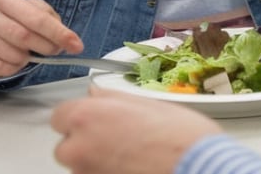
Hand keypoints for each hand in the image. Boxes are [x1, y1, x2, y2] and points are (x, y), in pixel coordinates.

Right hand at [0, 0, 82, 76]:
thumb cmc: (9, 20)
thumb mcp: (26, 10)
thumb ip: (46, 17)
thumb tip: (65, 36)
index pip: (36, 18)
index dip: (59, 33)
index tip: (76, 45)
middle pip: (25, 37)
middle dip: (47, 47)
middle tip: (56, 51)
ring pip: (14, 55)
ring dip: (28, 59)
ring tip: (27, 53)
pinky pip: (2, 69)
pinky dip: (14, 68)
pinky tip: (12, 60)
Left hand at [52, 87, 221, 173]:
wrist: (200, 170)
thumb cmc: (181, 137)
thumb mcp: (149, 103)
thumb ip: (113, 99)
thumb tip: (96, 95)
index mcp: (87, 117)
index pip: (61, 116)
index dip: (80, 117)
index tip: (94, 119)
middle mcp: (79, 148)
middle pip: (67, 145)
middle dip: (86, 142)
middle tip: (118, 140)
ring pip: (81, 167)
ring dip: (97, 162)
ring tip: (131, 157)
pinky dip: (108, 173)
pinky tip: (132, 168)